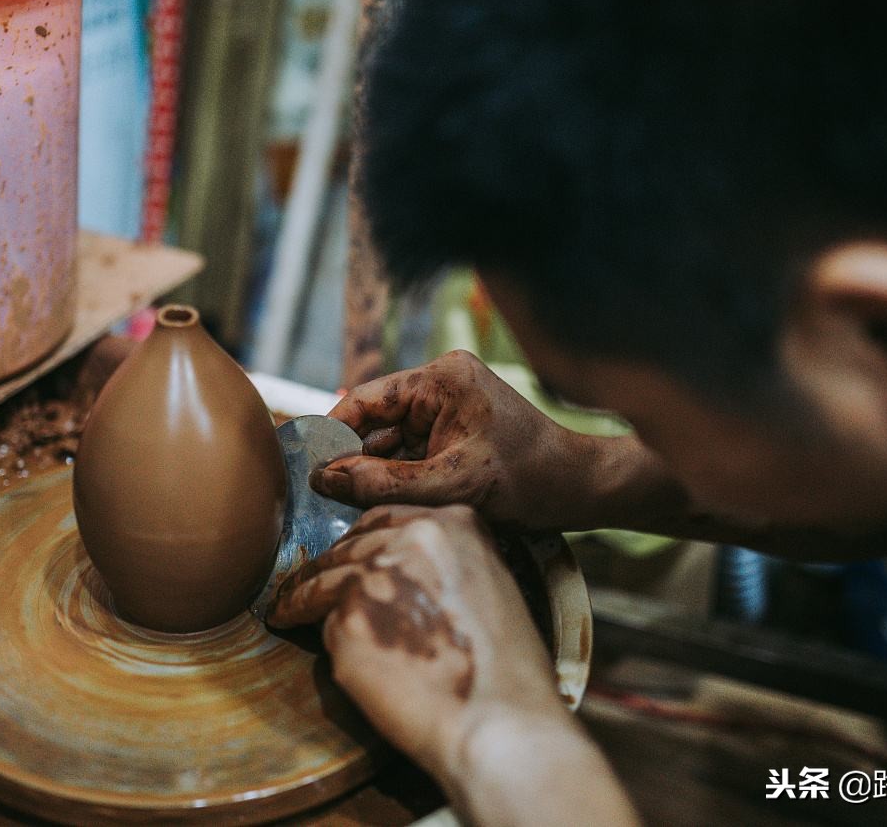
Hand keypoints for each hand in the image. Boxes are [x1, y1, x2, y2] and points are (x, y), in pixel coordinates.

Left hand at [266, 504, 565, 778]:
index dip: (364, 541)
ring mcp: (377, 575)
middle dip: (332, 564)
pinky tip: (290, 625)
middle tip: (314, 582)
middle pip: (351, 544)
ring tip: (289, 603)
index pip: (387, 519)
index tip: (350, 555)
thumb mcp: (489, 587)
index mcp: (454, 524)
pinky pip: (320, 617)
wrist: (496, 721)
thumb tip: (401, 575)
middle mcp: (412, 537)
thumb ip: (443, 566)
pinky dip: (302, 622)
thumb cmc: (503, 673)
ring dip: (304, 591)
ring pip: (326, 575)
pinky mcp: (348, 618)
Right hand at [314, 350, 601, 529]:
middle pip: (377, 424)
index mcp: (440, 378)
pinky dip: (399, 478)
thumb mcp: (449, 486)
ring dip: (378, 474)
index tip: (307, 467)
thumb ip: (383, 483)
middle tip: (326, 499)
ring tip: (358, 507)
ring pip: (392, 443)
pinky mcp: (456, 430)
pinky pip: (412, 453)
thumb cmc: (527, 481)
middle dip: (357, 461)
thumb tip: (324, 479)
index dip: (334, 434)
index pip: (366, 400)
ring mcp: (449, 407)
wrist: (580, 490)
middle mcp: (441, 383)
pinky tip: (387, 504)